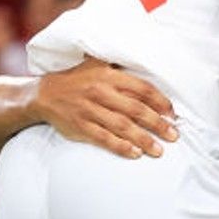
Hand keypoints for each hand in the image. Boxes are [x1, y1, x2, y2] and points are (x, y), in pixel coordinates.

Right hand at [33, 60, 177, 157]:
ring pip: (123, 127)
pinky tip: (135, 154)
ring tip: (159, 150)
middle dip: (158, 124)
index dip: (160, 102)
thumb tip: (149, 66)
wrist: (44, 95)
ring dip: (143, 140)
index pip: (141, 88)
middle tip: (173, 135)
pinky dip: (121, 147)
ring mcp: (90, 110)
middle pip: (136, 110)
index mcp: (108, 75)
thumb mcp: (96, 65)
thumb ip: (120, 67)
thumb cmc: (77, 79)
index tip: (172, 113)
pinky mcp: (81, 127)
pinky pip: (104, 139)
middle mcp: (100, 92)